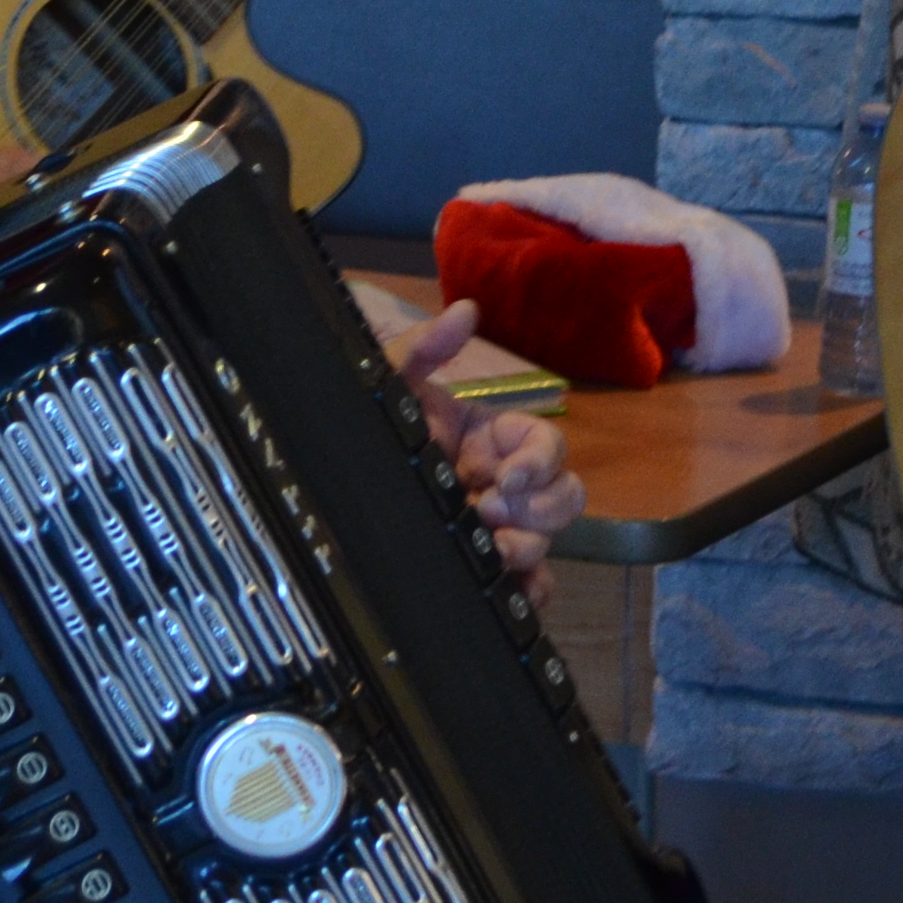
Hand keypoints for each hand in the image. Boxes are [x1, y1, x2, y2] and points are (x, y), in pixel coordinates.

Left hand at [388, 298, 581, 599]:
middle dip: (538, 508)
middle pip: (565, 495)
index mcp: (496, 440)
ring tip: (489, 550)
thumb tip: (466, 311)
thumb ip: (425, 347)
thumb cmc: (375, 427)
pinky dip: (531, 591)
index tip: (506, 475)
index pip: (549, 446)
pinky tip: (511, 591)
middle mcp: (506, 484)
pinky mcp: (487, 566)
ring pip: (548, 539)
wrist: (337, 483)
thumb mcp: (391, 383)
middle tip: (487, 511)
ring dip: (528, 547)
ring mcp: (500, 527)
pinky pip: (529, 584)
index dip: (539, 461)